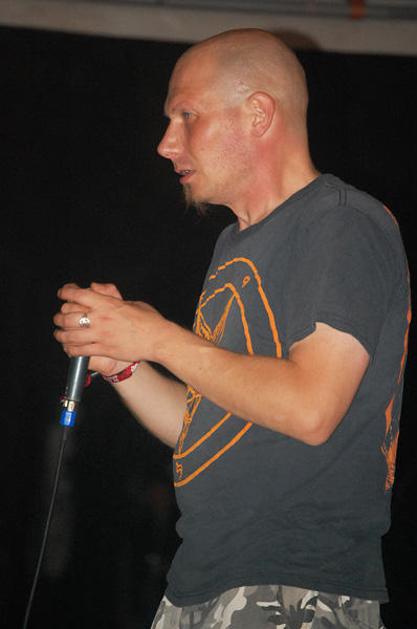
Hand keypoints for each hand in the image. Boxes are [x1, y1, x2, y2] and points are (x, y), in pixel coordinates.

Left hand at [53, 282, 167, 374]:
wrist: (158, 339)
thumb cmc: (149, 320)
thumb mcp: (130, 301)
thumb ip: (111, 294)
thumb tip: (95, 287)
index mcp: (107, 304)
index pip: (78, 295)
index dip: (66, 293)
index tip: (63, 294)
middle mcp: (101, 319)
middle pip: (68, 316)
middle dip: (60, 316)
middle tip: (59, 317)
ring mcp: (101, 335)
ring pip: (70, 335)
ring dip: (61, 334)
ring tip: (59, 334)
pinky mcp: (104, 350)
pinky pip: (80, 350)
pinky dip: (70, 349)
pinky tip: (68, 348)